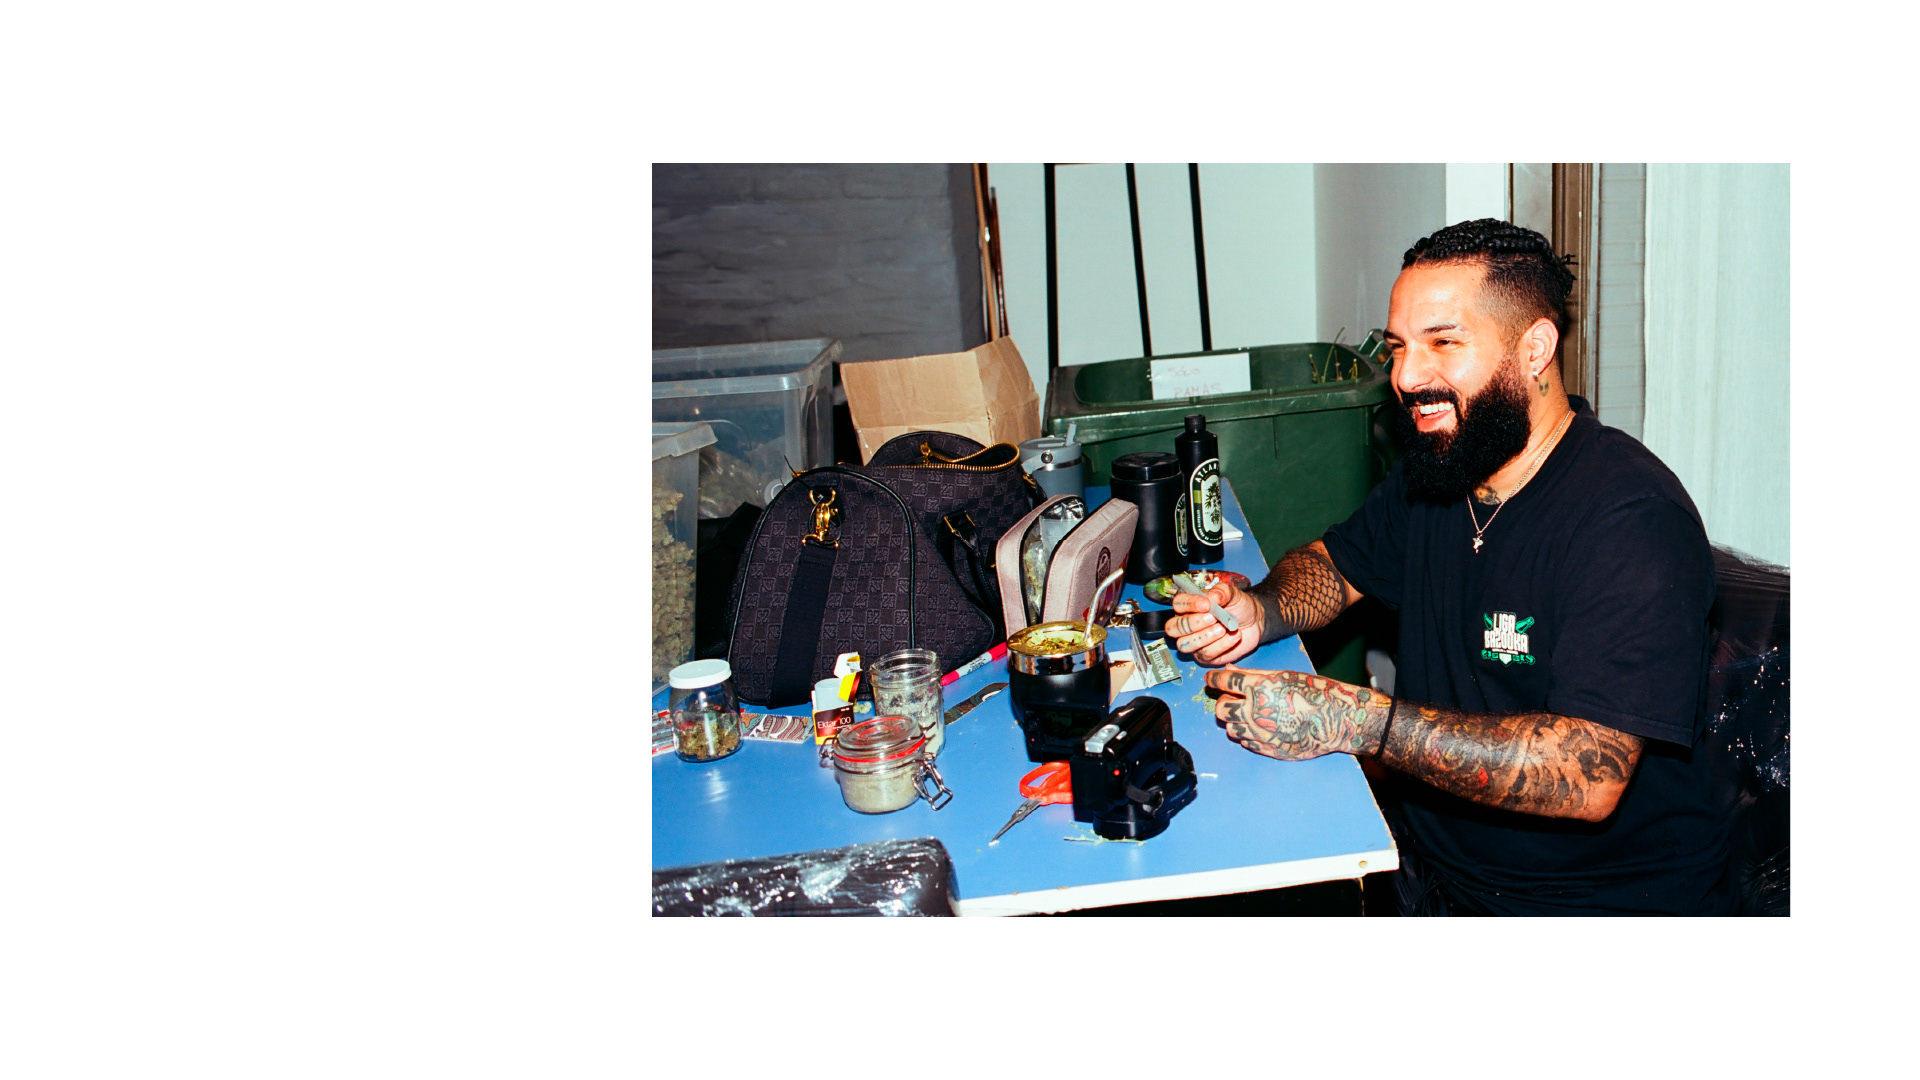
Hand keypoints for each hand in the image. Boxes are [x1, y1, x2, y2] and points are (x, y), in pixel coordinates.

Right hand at [1166, 577, 1262, 664]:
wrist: (1255, 622)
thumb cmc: (1239, 606)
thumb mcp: (1233, 594)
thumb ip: (1222, 592)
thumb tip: (1213, 596)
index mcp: (1188, 606)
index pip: (1177, 604)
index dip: (1189, 604)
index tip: (1206, 604)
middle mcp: (1186, 625)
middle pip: (1173, 628)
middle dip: (1193, 623)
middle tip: (1213, 618)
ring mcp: (1194, 642)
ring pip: (1185, 645)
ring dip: (1204, 637)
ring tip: (1223, 629)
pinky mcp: (1205, 656)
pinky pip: (1205, 654)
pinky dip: (1221, 645)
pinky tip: (1233, 636)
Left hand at [1203, 666, 1390, 759]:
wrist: (1336, 720)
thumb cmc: (1313, 692)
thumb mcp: (1283, 675)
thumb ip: (1252, 674)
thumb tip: (1228, 670)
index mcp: (1258, 689)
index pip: (1223, 682)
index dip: (1213, 679)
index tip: (1211, 680)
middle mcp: (1255, 712)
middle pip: (1221, 709)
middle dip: (1223, 702)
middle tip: (1232, 698)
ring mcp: (1260, 734)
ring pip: (1230, 728)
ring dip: (1234, 720)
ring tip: (1249, 713)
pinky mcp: (1267, 749)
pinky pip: (1245, 742)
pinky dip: (1247, 734)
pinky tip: (1259, 726)